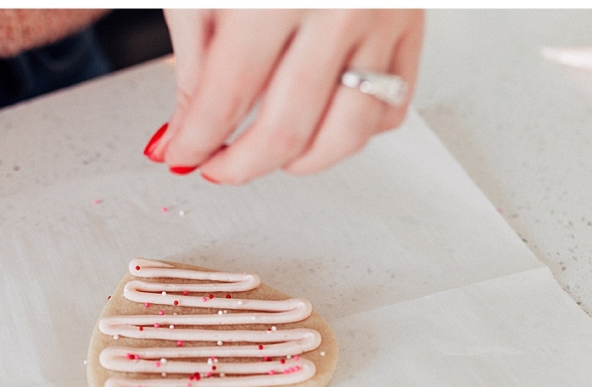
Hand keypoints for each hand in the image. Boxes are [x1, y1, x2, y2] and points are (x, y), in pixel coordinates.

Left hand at [144, 9, 424, 184]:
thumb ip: (195, 58)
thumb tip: (186, 130)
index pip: (227, 96)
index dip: (197, 140)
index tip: (182, 155)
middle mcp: (336, 9)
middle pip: (286, 129)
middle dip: (240, 165)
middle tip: (216, 167)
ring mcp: (381, 21)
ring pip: (347, 134)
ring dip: (300, 162)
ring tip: (269, 154)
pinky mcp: (410, 29)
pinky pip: (389, 111)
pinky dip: (354, 132)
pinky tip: (320, 119)